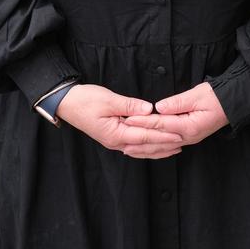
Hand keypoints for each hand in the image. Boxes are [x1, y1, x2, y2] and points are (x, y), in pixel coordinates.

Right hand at [56, 84, 182, 158]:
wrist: (67, 104)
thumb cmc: (85, 100)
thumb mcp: (108, 100)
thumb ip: (129, 105)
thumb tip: (148, 109)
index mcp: (116, 134)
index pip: (145, 136)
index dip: (163, 135)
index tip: (178, 134)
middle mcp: (116, 142)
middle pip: (145, 147)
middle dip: (164, 145)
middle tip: (182, 142)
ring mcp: (114, 141)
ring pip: (140, 149)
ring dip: (157, 148)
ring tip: (173, 147)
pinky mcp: (112, 136)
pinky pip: (134, 145)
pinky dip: (146, 146)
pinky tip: (153, 146)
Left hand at [123, 82, 228, 145]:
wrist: (232, 104)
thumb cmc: (216, 97)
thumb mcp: (197, 95)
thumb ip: (177, 102)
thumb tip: (159, 107)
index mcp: (189, 126)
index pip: (160, 124)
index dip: (143, 121)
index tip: (128, 119)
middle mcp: (188, 137)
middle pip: (159, 140)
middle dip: (140, 141)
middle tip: (121, 141)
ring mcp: (189, 139)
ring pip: (163, 147)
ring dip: (146, 149)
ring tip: (129, 150)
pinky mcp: (189, 137)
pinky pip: (169, 146)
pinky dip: (157, 149)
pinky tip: (148, 149)